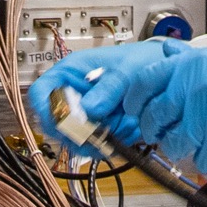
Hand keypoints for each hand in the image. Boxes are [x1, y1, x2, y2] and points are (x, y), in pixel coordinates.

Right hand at [27, 38, 188, 155]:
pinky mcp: (99, 128)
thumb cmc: (141, 60)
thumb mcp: (127, 69)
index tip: (65, 123)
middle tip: (103, 132)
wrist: (163, 72)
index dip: (47, 110)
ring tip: (126, 124)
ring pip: (77, 140)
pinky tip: (130, 128)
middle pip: (56, 125)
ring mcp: (86, 114)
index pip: (42, 93)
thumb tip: (89, 109)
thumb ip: (109, 87)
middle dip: (80, 133)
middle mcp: (74, 95)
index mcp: (71, 72)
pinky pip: (97, 146)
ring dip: (101, 140)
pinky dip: (113, 143)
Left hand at [133, 42, 206, 170]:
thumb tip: (162, 54)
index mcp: (192, 65)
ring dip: (182, 147)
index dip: (134, 100)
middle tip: (169, 130)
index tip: (136, 109)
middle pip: (153, 119)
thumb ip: (187, 59)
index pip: (142, 83)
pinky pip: (200, 161)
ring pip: (173, 145)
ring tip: (202, 138)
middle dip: (156, 130)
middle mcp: (195, 89)